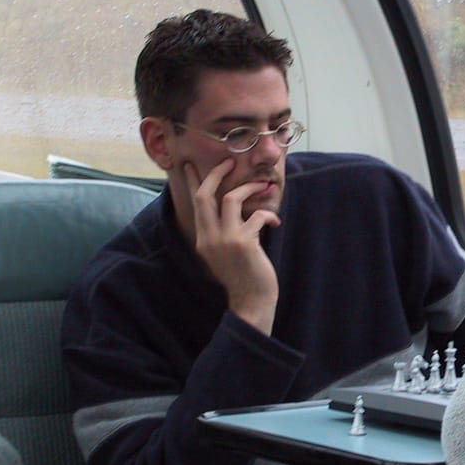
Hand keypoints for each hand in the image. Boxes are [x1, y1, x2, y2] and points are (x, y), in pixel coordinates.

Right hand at [185, 159, 280, 333]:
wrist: (251, 302)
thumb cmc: (243, 276)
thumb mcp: (225, 253)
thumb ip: (223, 232)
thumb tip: (234, 209)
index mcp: (202, 239)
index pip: (194, 204)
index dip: (193, 182)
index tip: (190, 165)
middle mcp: (208, 238)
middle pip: (204, 196)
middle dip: (216, 174)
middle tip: (229, 162)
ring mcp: (224, 240)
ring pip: (230, 199)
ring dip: (248, 188)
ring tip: (263, 186)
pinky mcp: (243, 243)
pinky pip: (256, 215)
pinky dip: (268, 215)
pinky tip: (274, 223)